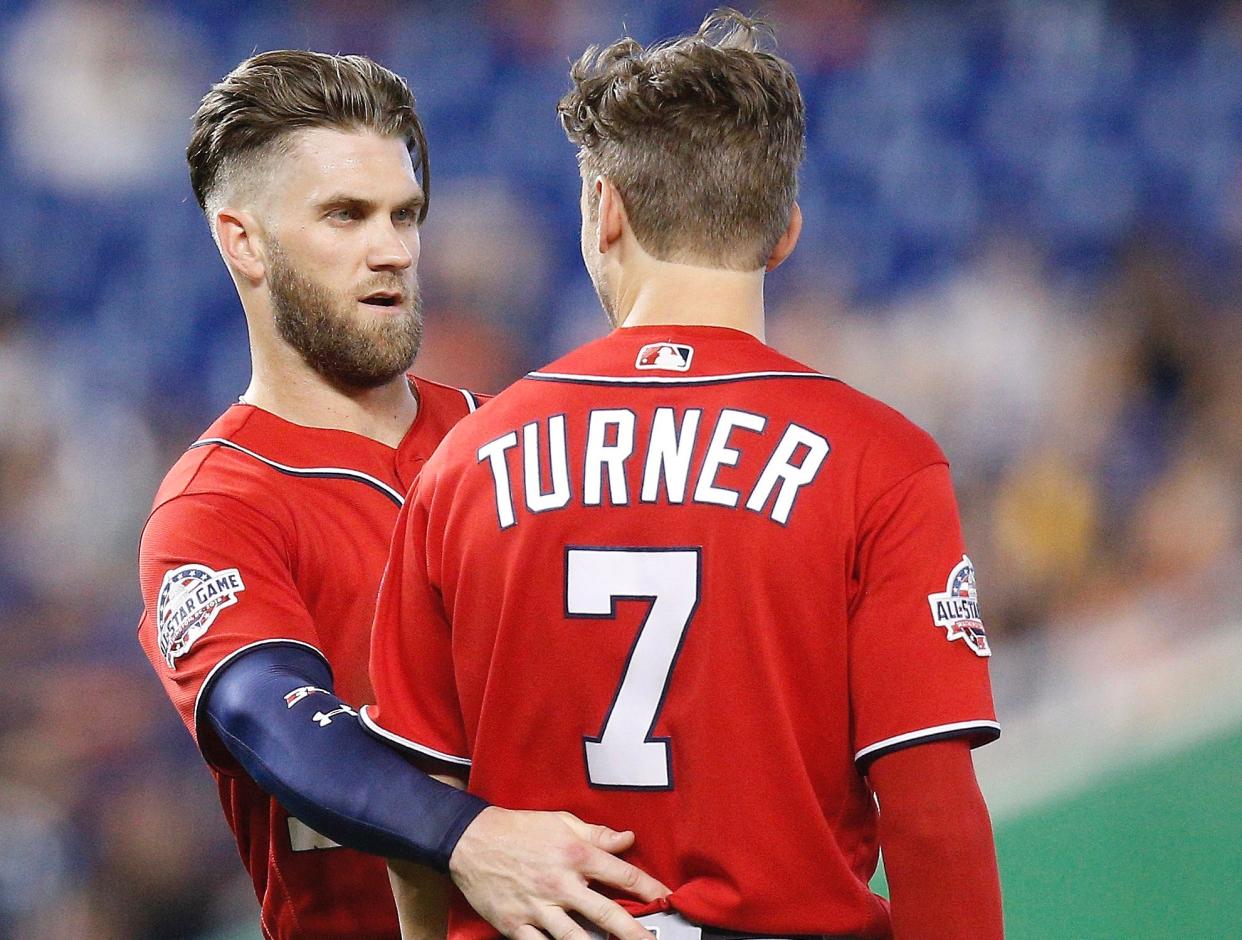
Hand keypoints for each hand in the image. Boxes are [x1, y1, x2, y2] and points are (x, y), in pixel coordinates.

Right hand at [448, 807, 669, 939]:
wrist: (470, 840)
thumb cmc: (519, 828)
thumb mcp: (561, 821)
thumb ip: (597, 834)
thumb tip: (627, 839)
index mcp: (575, 854)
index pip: (623, 875)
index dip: (650, 888)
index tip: (666, 898)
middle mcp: (561, 884)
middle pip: (608, 914)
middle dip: (635, 933)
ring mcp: (538, 908)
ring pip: (577, 939)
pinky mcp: (516, 925)